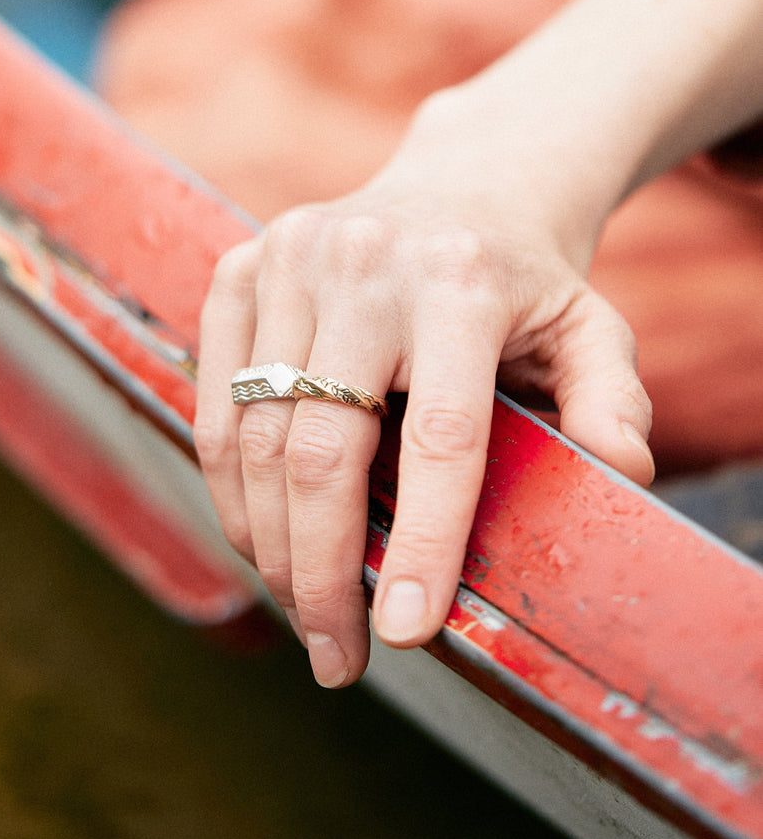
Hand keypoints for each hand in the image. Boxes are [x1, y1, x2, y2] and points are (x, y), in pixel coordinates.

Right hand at [194, 93, 654, 687]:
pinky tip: (257, 535)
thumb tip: (622, 472)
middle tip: (334, 653)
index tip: (402, 632)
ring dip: (268, 542)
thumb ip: (611, 394)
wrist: (456, 185)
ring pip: (256, 437)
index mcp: (461, 282)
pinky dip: (229, 485)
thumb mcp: (588, 327)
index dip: (422, 544)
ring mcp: (287, 262)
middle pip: (322, 453)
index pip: (440, 438)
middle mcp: (363, 264)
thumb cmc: (521, 277)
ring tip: (296, 607)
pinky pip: (216, 402)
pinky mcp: (239, 270)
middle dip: (318, 572)